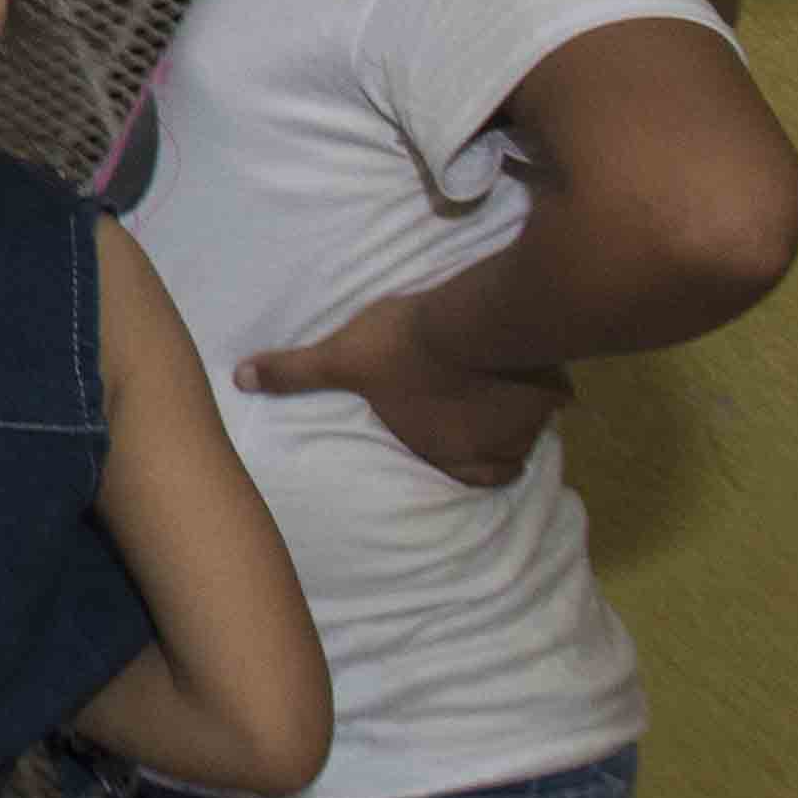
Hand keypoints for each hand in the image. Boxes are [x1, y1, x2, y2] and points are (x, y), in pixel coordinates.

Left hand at [244, 287, 570, 487]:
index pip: (471, 477)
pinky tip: (534, 361)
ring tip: (502, 382)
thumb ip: (295, 374)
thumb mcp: (340, 359)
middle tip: (482, 409)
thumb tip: (238, 379)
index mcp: (450, 454)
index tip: (461, 440)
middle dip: (495, 438)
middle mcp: (496, 449)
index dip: (467, 464)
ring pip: (530, 427)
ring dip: (518, 410)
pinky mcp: (556, 389)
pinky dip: (547, 384)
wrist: (468, 320)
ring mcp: (529, 422)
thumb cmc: (400, 348)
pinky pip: (559, 395)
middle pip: (504, 456)